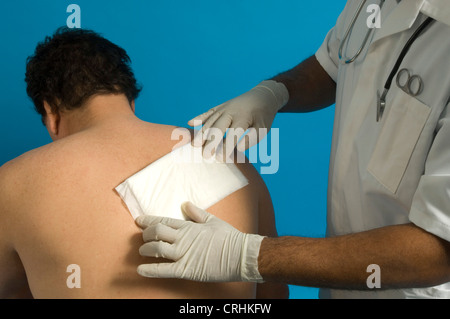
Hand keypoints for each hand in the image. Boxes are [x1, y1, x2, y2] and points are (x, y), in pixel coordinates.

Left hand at [136, 202, 264, 282]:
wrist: (240, 255)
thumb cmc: (228, 237)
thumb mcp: (212, 220)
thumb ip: (196, 213)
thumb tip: (185, 204)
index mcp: (189, 227)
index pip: (163, 221)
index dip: (149, 221)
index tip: (139, 220)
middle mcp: (183, 239)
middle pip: (156, 232)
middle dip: (146, 234)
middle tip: (143, 237)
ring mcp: (183, 254)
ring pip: (156, 249)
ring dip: (145, 249)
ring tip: (141, 251)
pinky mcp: (185, 269)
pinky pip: (164, 270)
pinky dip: (150, 270)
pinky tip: (140, 270)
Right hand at [188, 80, 288, 157]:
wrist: (263, 96)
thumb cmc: (263, 117)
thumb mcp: (263, 129)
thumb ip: (251, 138)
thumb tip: (238, 148)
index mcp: (244, 117)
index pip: (234, 134)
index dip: (227, 147)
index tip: (220, 159)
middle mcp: (232, 111)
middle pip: (218, 127)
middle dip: (211, 142)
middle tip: (204, 155)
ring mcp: (224, 108)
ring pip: (211, 121)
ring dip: (202, 133)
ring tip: (194, 145)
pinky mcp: (220, 107)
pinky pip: (208, 112)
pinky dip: (199, 117)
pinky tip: (190, 123)